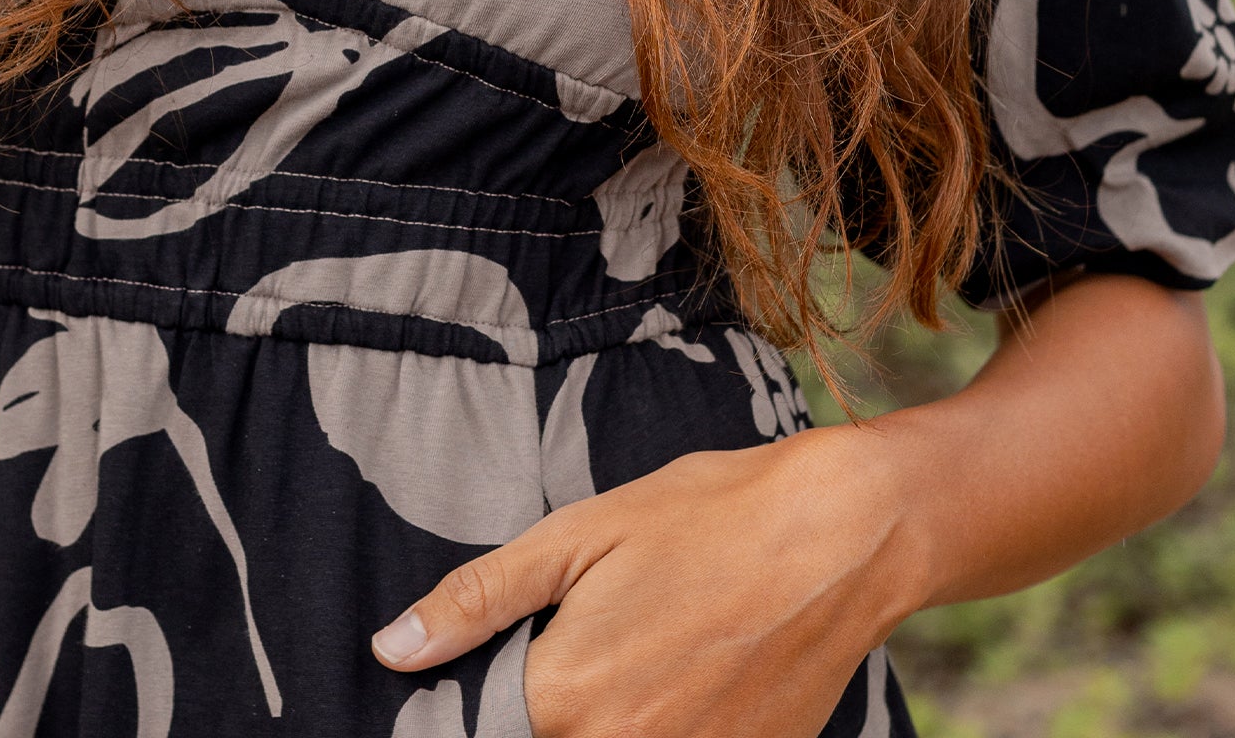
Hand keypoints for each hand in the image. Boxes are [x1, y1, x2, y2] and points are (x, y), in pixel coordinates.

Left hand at [371, 424, 923, 737]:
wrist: (841, 537)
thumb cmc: (707, 518)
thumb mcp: (580, 536)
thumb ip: (481, 601)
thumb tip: (393, 650)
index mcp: (565, 700)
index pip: (478, 737)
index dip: (473, 706)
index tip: (493, 674)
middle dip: (545, 708)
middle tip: (599, 642)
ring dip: (604, 720)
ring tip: (645, 653)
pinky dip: (665, 727)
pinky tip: (681, 680)